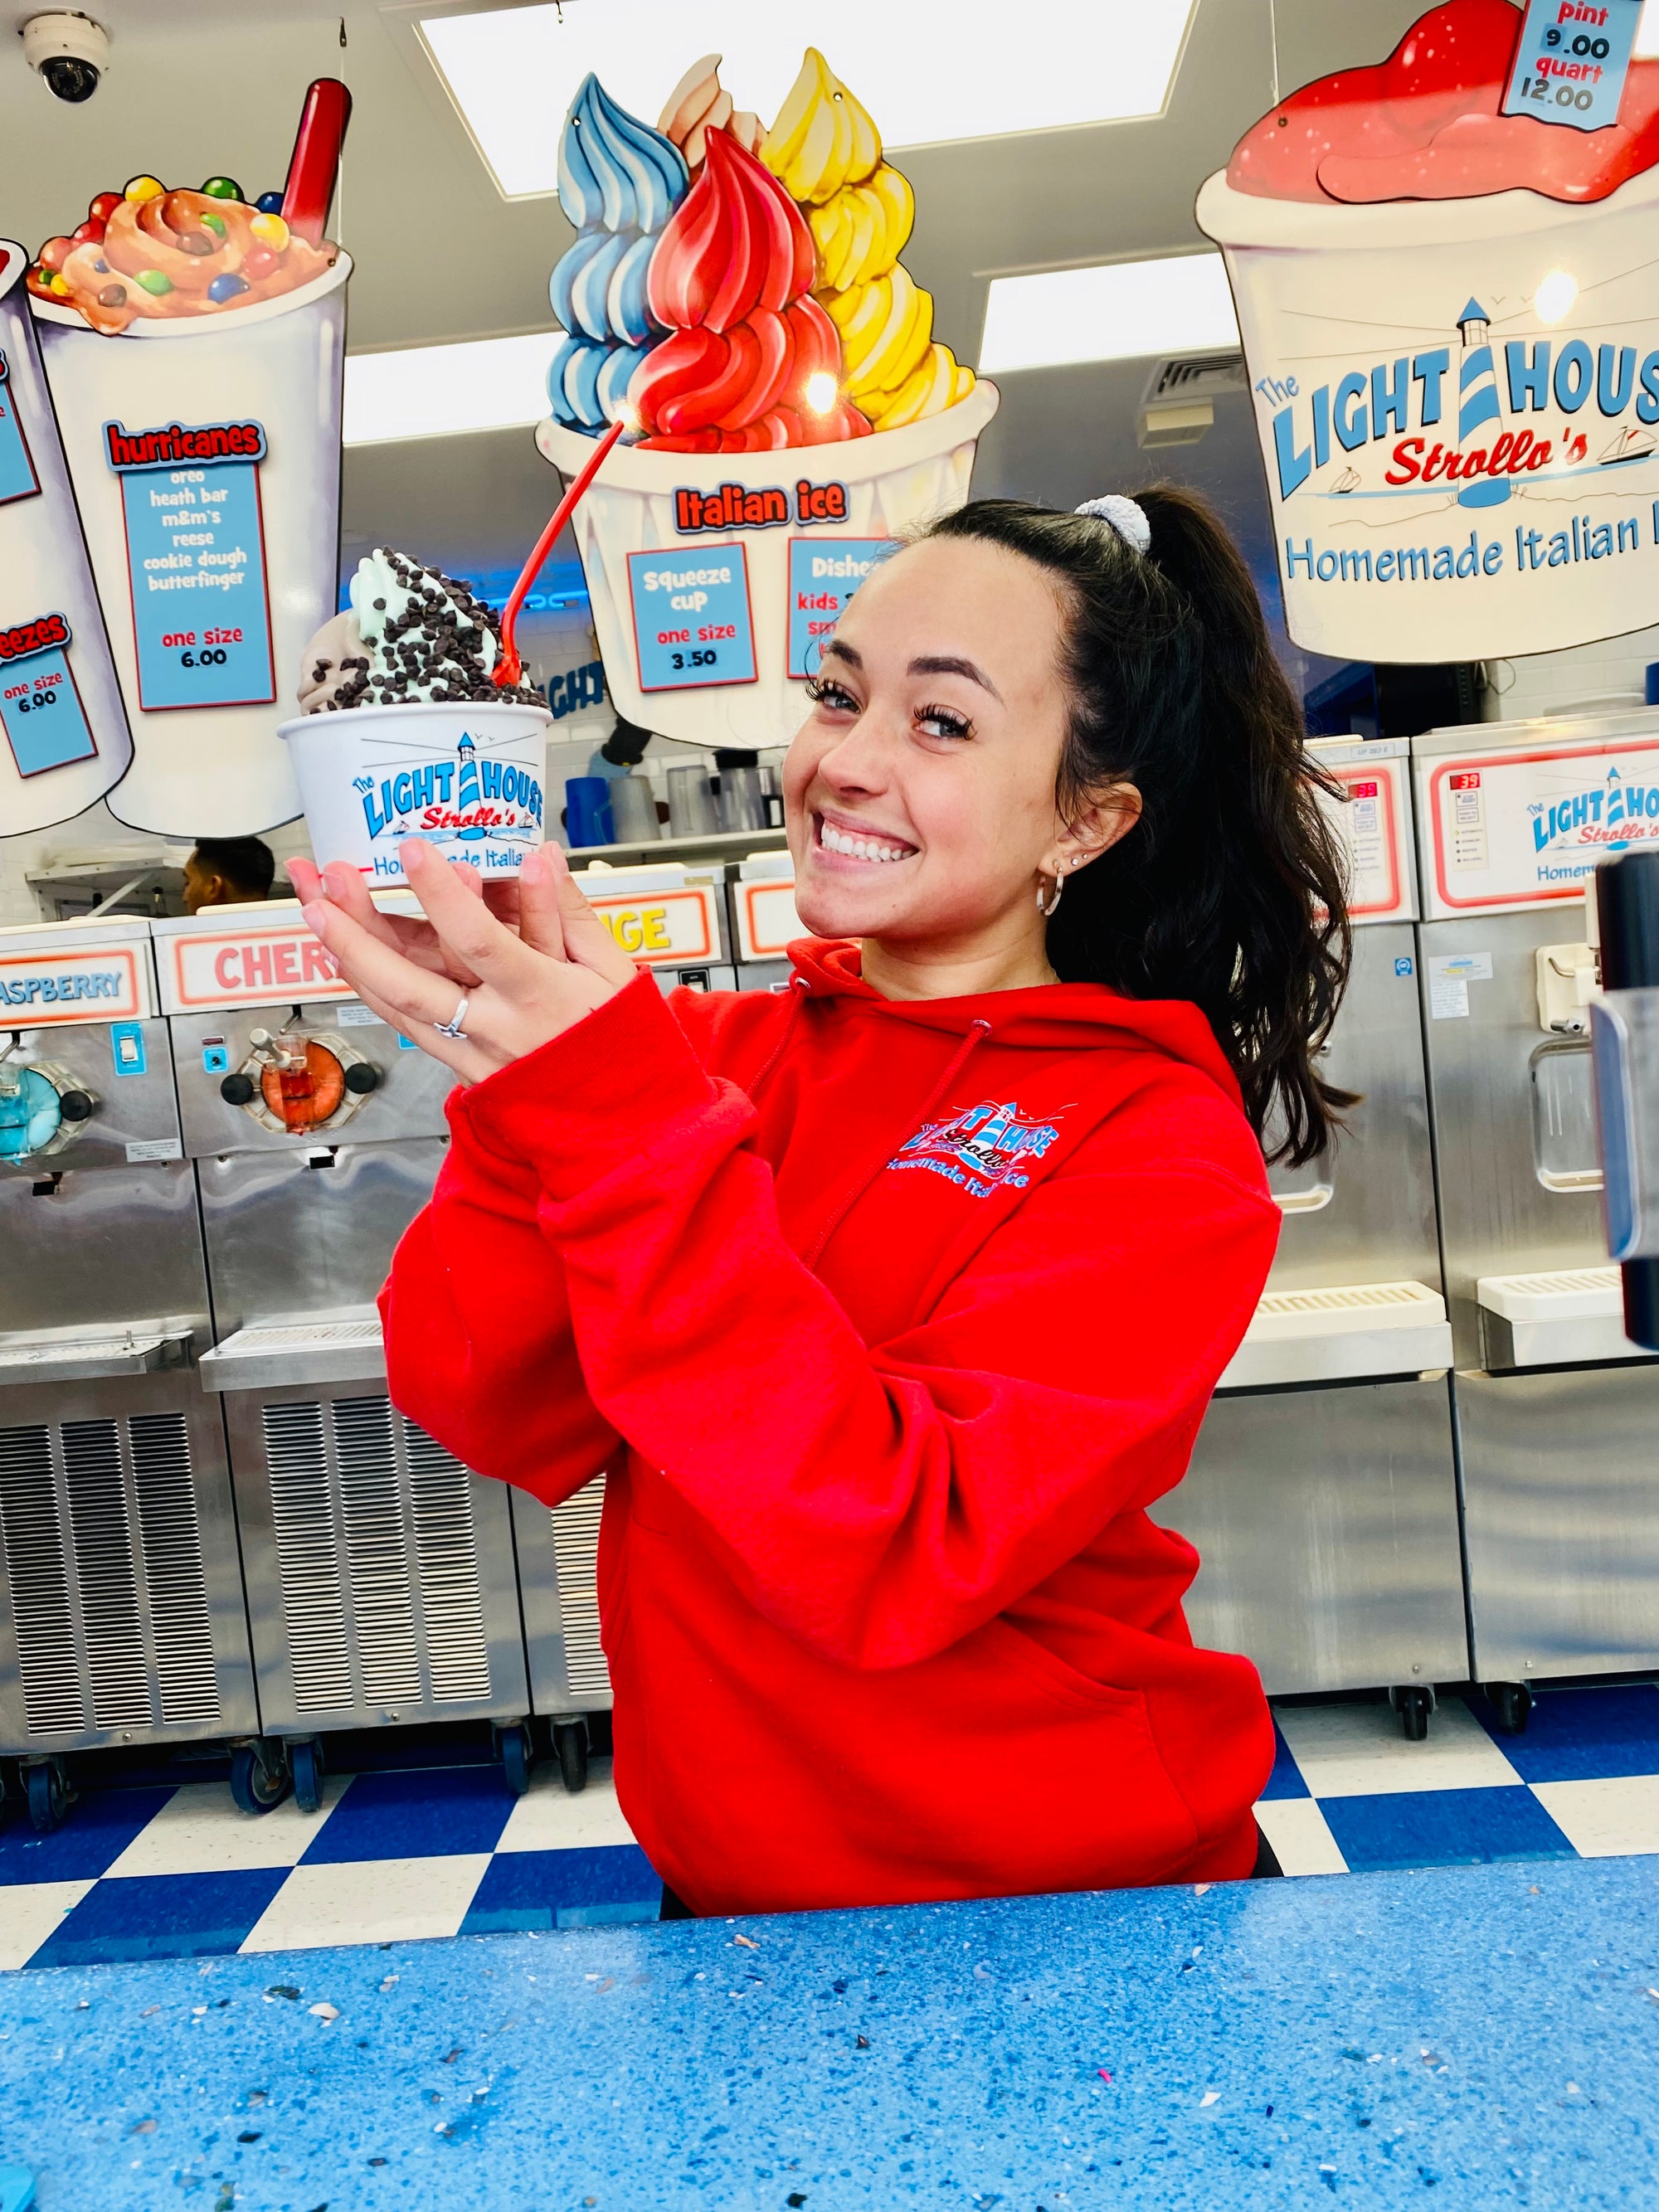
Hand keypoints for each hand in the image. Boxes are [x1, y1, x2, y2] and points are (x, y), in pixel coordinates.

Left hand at [296, 840, 637, 1084]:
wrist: (617, 1119)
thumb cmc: (618, 1041)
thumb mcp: (611, 970)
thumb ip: (568, 911)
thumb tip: (538, 858)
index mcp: (536, 996)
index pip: (477, 941)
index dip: (441, 895)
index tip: (413, 850)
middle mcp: (492, 1028)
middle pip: (406, 983)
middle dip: (356, 931)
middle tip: (323, 884)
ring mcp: (468, 1052)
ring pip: (391, 1004)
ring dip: (347, 951)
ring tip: (316, 903)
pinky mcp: (456, 1065)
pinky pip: (401, 1021)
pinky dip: (367, 984)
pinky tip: (343, 951)